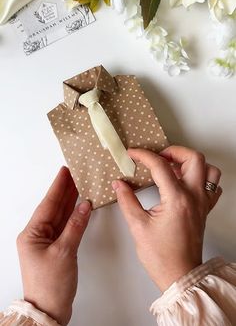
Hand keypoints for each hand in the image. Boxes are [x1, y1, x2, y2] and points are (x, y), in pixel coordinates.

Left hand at [17, 167, 90, 324]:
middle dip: (64, 190)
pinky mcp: (55, 249)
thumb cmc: (51, 284)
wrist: (49, 310)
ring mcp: (46, 242)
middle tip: (74, 173)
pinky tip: (80, 207)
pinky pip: (65, 226)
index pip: (48, 204)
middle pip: (53, 207)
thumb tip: (85, 205)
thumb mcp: (64, 252)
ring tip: (78, 184)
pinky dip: (73, 216)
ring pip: (60, 216)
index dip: (57, 186)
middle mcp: (37, 235)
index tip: (64, 171)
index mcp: (32, 234)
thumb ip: (75, 226)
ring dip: (69, 201)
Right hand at [112, 146, 221, 291]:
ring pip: (208, 169)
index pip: (160, 166)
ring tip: (173, 167)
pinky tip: (185, 182)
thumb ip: (127, 200)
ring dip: (191, 163)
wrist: (179, 275)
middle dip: (174, 151)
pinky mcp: (204, 210)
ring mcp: (202, 203)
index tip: (133, 154)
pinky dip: (202, 178)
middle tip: (158, 157)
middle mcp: (194, 197)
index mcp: (177, 199)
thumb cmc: (161, 256)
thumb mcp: (138, 226)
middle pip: (194, 158)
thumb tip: (119, 184)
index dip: (144, 155)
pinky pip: (213, 186)